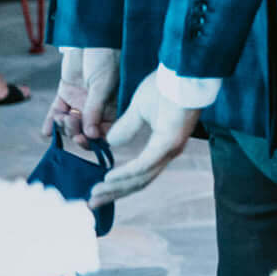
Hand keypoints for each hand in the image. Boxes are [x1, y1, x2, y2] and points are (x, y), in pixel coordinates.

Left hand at [52, 47, 119, 140]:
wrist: (92, 35)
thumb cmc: (107, 56)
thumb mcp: (103, 84)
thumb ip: (95, 109)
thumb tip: (91, 135)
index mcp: (114, 106)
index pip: (105, 130)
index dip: (95, 139)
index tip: (84, 138)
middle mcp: (97, 106)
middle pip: (85, 130)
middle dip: (76, 132)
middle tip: (70, 122)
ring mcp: (81, 100)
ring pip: (70, 122)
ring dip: (63, 125)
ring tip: (61, 117)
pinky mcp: (66, 92)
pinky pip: (57, 110)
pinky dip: (50, 122)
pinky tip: (46, 131)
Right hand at [91, 69, 203, 205]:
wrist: (183, 72)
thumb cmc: (165, 87)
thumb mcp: (139, 109)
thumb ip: (126, 127)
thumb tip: (112, 142)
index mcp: (164, 145)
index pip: (141, 172)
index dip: (120, 184)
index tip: (100, 190)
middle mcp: (169, 151)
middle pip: (140, 181)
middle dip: (115, 193)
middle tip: (93, 203)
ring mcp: (170, 148)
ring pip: (141, 177)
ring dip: (117, 188)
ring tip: (97, 195)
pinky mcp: (169, 142)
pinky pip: (145, 164)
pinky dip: (127, 173)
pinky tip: (110, 179)